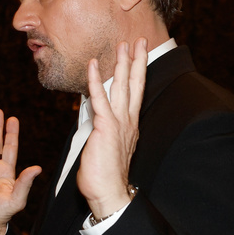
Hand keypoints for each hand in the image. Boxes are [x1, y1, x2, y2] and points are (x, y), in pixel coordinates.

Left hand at [77, 38, 147, 219]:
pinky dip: (96, 80)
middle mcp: (128, 122)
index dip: (138, 74)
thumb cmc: (106, 175)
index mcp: (130, 126)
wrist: (109, 193)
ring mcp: (118, 123)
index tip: (139, 57)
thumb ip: (106, 131)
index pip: (136, 94)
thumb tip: (99, 121)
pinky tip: (93, 65)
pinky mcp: (105, 127)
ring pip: (121, 87)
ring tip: (122, 45)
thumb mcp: (108, 148)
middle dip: (136, 61)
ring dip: (121, 64)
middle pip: (134, 85)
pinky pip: (99, 98)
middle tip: (138, 41)